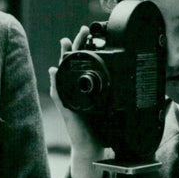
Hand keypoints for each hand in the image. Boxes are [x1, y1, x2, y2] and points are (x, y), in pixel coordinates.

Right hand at [49, 27, 104, 162]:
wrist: (90, 146)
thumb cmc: (96, 127)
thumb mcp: (105, 106)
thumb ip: (109, 94)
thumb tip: (123, 80)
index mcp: (81, 88)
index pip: (81, 64)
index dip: (84, 48)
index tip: (89, 33)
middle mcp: (72, 90)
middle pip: (70, 63)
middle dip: (74, 45)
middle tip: (81, 31)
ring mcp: (66, 98)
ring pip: (62, 74)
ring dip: (63, 58)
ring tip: (65, 43)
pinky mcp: (65, 109)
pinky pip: (58, 93)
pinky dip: (55, 82)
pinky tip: (55, 71)